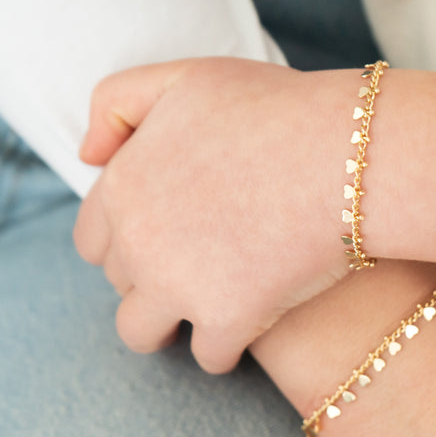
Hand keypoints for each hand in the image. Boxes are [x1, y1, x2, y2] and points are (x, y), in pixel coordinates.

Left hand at [73, 58, 353, 370]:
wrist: (349, 158)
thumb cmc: (277, 110)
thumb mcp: (186, 78)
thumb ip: (119, 103)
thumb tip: (87, 157)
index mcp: (122, 186)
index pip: (92, 240)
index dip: (126, 242)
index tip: (163, 241)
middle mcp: (137, 242)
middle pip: (120, 286)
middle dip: (150, 281)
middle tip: (197, 268)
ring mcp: (178, 288)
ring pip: (142, 334)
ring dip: (168, 327)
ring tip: (204, 314)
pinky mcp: (227, 322)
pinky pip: (209, 357)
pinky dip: (225, 348)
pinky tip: (250, 330)